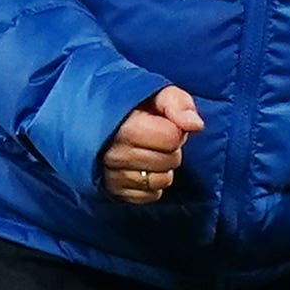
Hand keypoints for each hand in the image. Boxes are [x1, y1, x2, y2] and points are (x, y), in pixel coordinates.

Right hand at [97, 86, 203, 204]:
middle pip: (170, 161)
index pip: (172, 138)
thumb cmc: (133, 106)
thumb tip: (196, 125)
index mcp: (126, 127)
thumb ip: (179, 104)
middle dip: (171, 149)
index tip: (164, 123)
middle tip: (155, 137)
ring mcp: (112, 176)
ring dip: (163, 168)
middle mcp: (115, 155)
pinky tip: (142, 168)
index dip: (175, 130)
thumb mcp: (157, 94)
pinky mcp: (113, 192)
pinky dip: (152, 185)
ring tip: (149, 152)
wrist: (94, 120)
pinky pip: (150, 196)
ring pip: (161, 181)